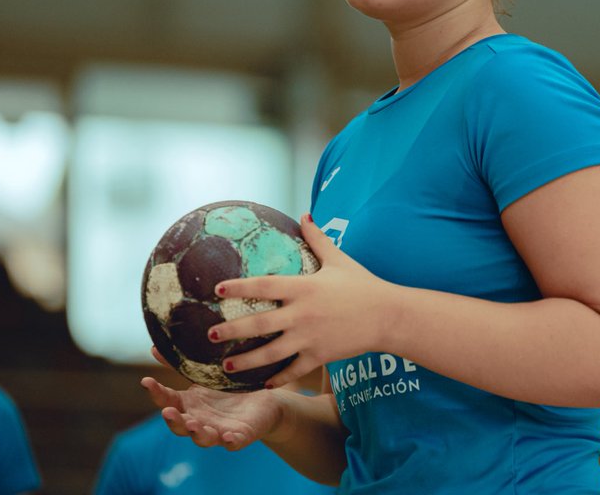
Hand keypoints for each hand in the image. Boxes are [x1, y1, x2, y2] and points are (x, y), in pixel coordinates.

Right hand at [141, 375, 284, 450]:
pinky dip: (229, 442)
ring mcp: (218, 431)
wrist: (264, 401)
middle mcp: (200, 421)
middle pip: (180, 425)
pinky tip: (227, 437)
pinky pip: (233, 443)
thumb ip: (181, 364)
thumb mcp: (205, 374)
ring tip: (193, 425)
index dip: (156, 392)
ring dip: (197, 433)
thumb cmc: (229, 389)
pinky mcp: (240, 437)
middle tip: (167, 412)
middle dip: (173, 420)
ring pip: (203, 438)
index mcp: (189, 404)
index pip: (167, 400)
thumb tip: (155, 346)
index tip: (146, 381)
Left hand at [207, 213, 397, 387]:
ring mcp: (310, 338)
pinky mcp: (320, 356)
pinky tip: (263, 383)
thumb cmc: (363, 284)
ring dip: (246, 361)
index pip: (264, 286)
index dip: (239, 287)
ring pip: (270, 353)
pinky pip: (293, 370)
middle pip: (259, 325)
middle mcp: (302, 314)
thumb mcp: (339, 259)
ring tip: (226, 366)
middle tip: (211, 335)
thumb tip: (304, 215)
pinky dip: (277, 378)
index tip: (218, 289)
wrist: (388, 316)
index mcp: (304, 287)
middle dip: (232, 331)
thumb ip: (318, 239)